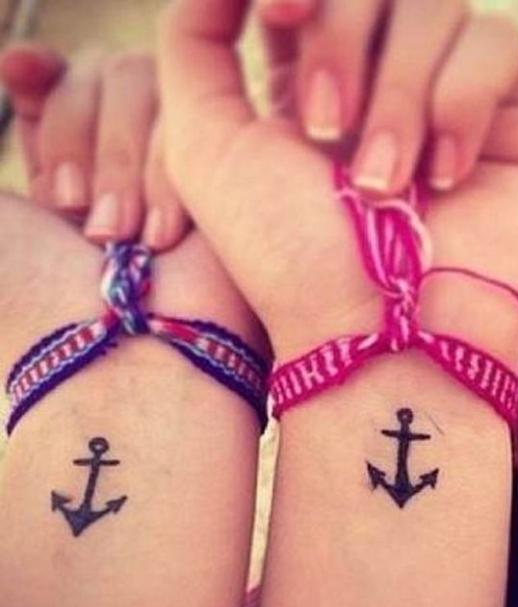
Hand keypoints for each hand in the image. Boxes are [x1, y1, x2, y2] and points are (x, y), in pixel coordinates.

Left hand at [0, 46, 264, 379]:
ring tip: (130, 240)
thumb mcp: (0, 220)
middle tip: (80, 217)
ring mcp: (174, 168)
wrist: (126, 353)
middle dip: (77, 135)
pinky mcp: (222, 176)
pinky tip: (165, 234)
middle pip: (99, 71)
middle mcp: (120, 164)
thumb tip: (15, 69)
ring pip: (143, 84)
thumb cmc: (36, 297)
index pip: (56, 83)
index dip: (45, 77)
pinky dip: (164, 170)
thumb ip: (17, 152)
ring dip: (121, 162)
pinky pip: (191, 115)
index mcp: (65, 170)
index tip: (21, 74)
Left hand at [159, 0, 517, 365]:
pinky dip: (461, 105)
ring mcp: (450, 94)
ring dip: (398, 94)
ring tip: (381, 184)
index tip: (280, 17)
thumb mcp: (206, 145)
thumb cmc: (290, 258)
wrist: (381, 341)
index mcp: (312, 76)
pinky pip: (498, 44)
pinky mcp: (511, 117)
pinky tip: (444, 180)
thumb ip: (195, 38)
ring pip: (435, 4)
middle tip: (323, 129)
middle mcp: (383, 78)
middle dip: (341, 40)